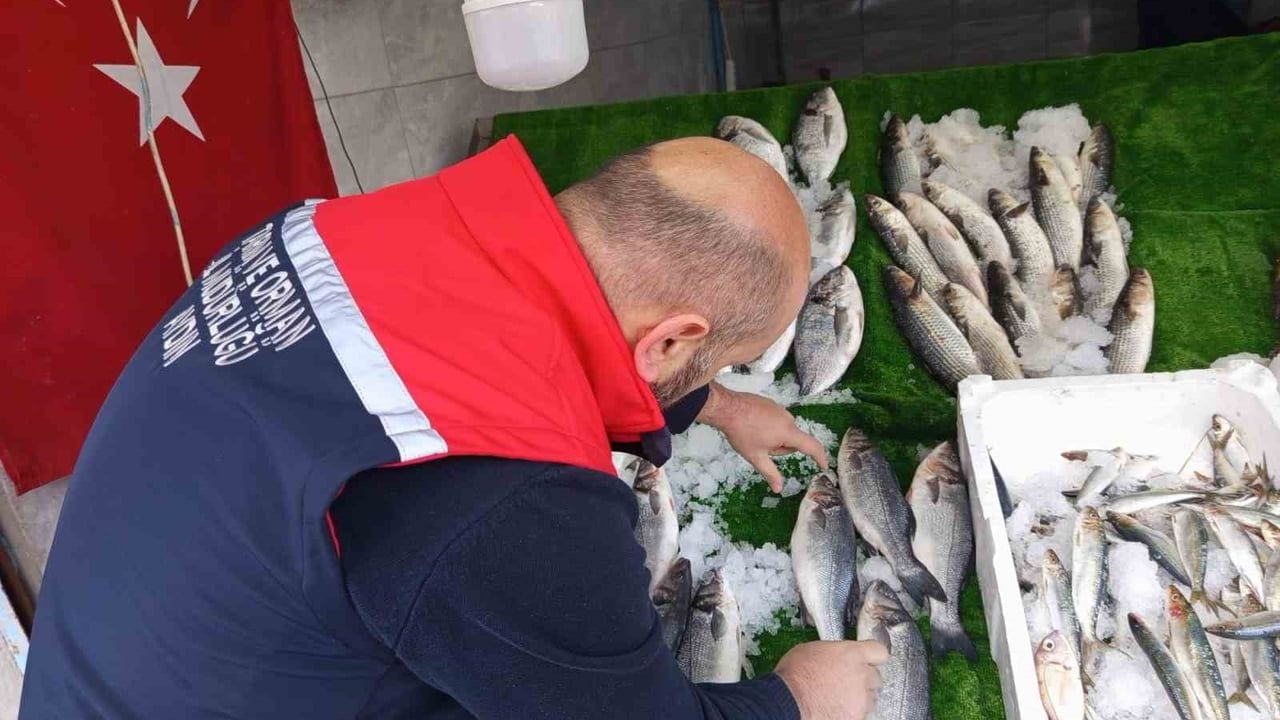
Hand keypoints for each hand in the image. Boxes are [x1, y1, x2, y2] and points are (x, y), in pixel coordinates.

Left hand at [696, 383, 828, 491]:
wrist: (726, 407)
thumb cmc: (741, 433)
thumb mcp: (756, 457)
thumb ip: (770, 473)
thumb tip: (779, 489)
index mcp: (788, 432)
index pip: (812, 446)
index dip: (820, 457)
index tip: (824, 466)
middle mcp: (788, 418)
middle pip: (793, 440)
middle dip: (781, 447)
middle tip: (761, 447)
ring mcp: (779, 408)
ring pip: (784, 430)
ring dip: (774, 437)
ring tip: (754, 435)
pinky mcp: (771, 403)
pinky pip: (777, 420)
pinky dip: (769, 426)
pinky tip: (752, 425)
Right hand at [775, 641, 887, 719]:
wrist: (788, 701)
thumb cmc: (794, 674)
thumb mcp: (813, 650)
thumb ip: (835, 652)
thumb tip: (839, 657)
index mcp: (852, 654)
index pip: (879, 651)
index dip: (872, 656)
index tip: (868, 660)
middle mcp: (861, 675)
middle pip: (876, 677)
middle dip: (864, 680)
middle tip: (846, 682)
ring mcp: (861, 698)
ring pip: (870, 698)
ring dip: (859, 698)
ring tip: (838, 698)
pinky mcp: (857, 716)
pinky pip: (861, 713)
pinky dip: (851, 712)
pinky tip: (834, 709)